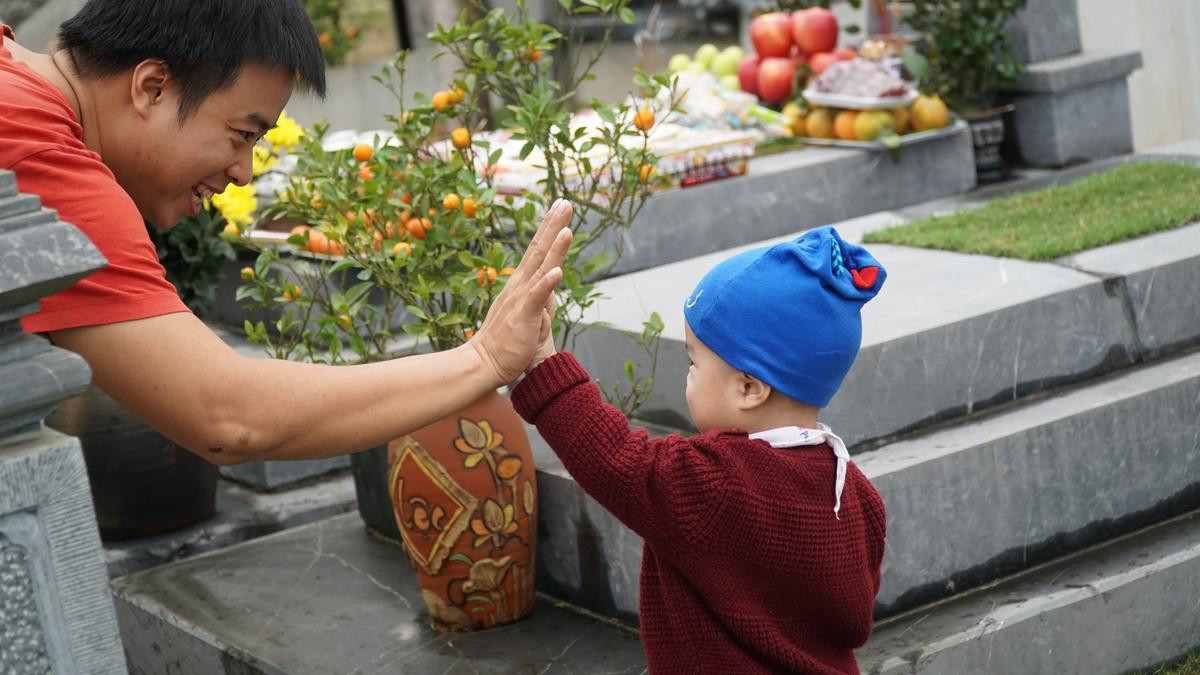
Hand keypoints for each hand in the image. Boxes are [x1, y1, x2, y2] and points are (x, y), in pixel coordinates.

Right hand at [470, 199, 572, 385]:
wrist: (483, 364)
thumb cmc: (505, 344)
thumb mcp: (526, 317)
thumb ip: (537, 303)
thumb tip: (545, 294)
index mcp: (521, 285)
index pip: (537, 252)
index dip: (549, 229)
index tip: (559, 209)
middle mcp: (520, 286)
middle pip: (539, 250)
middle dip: (553, 225)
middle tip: (565, 202)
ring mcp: (521, 300)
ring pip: (541, 269)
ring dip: (554, 249)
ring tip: (567, 229)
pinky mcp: (523, 316)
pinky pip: (537, 297)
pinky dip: (547, 283)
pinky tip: (558, 271)